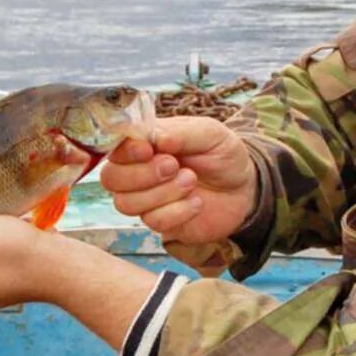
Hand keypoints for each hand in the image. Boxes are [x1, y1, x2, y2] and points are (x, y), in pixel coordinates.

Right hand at [99, 116, 256, 247]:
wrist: (245, 189)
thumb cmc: (223, 155)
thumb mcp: (210, 133)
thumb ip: (182, 133)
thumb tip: (156, 139)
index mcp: (145, 143)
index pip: (114, 148)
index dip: (125, 152)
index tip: (148, 150)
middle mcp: (138, 171)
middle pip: (111, 179)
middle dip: (142, 175)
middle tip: (175, 166)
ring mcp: (146, 198)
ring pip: (126, 204)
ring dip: (162, 194)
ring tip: (191, 181)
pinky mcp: (160, 221)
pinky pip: (153, 221)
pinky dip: (178, 211)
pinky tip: (197, 202)